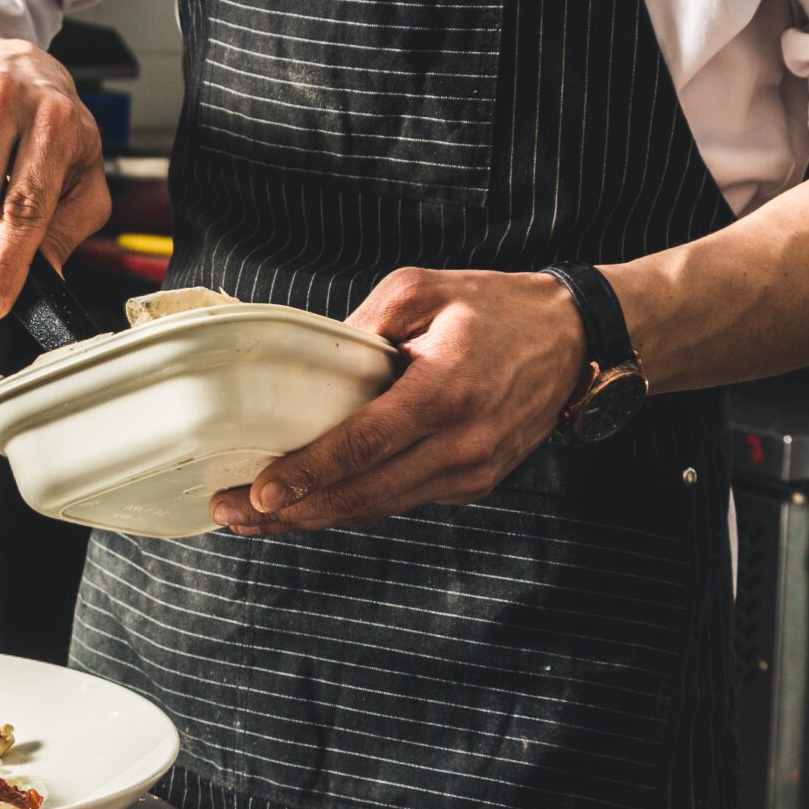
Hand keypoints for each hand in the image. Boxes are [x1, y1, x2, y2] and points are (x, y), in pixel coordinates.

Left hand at [209, 268, 591, 537]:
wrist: (577, 340)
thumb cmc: (496, 307)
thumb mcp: (420, 290)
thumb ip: (360, 326)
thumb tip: (309, 366)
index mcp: (446, 392)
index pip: (362, 446)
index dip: (307, 474)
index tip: (259, 492)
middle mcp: (462, 444)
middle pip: (361, 494)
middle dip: (291, 512)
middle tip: (231, 513)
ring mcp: (471, 472)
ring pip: (377, 507)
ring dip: (313, 517)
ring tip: (255, 517)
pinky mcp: (473, 484)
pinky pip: (399, 501)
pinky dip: (352, 505)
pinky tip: (309, 504)